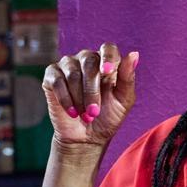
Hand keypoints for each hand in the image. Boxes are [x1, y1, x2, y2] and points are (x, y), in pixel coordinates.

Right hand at [41, 43, 138, 160]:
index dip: (107, 58)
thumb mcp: (123, 100)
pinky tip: (72, 112)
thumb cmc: (108, 117)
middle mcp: (86, 59)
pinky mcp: (51, 77)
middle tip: (94, 111)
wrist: (87, 137)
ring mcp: (68, 66)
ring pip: (72, 74)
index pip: (108, 48)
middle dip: (92, 90)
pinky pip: (57, 81)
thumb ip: (128, 78)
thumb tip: (134, 54)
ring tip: (86, 115)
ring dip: (80, 98)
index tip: (107, 72)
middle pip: (89, 62)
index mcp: (106, 62)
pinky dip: (65, 99)